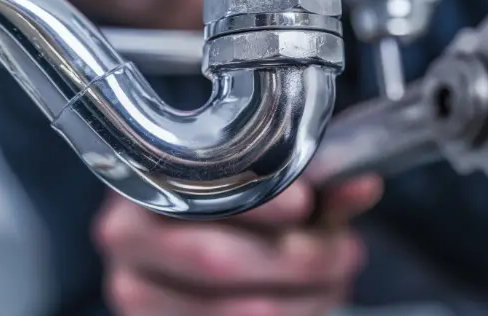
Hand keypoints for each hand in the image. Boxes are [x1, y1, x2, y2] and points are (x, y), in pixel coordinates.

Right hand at [94, 176, 382, 315]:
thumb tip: (362, 184)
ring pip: (240, 310)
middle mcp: (126, 240)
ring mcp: (137, 296)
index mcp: (146, 184)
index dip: (260, 202)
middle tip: (344, 254)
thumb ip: (313, 186)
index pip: (202, 192)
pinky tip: (308, 304)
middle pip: (220, 261)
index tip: (305, 204)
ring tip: (334, 280)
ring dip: (306, 299)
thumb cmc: (232, 211)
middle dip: (300, 259)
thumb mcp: (268, 189)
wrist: (187, 249)